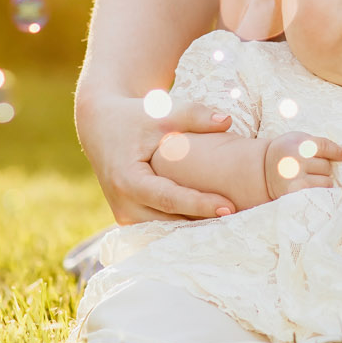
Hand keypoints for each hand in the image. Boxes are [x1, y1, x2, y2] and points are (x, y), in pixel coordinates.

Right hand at [76, 90, 236, 223]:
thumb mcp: (161, 112)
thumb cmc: (134, 116)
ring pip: (165, 231)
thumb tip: (228, 121)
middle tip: (240, 222)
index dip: (199, 204)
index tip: (229, 208)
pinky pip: (161, 227)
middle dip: (203, 224)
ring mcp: (125, 215)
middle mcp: (123, 205)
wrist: (101, 125)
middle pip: (169, 222)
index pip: (169, 199)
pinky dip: (184, 225)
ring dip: (195, 229)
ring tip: (232, 228)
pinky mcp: (130, 217)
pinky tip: (213, 224)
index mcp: (127, 181)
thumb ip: (194, 115)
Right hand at [262, 131, 341, 200]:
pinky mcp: (294, 194)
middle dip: (325, 167)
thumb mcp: (300, 140)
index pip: (326, 146)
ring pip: (326, 181)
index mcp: (298, 145)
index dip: (338, 152)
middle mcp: (296, 162)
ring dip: (323, 180)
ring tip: (310, 177)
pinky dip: (319, 191)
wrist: (262, 169)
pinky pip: (319, 194)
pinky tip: (310, 187)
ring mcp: (294, 179)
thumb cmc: (286, 151)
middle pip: (327, 166)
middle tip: (312, 167)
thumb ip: (322, 143)